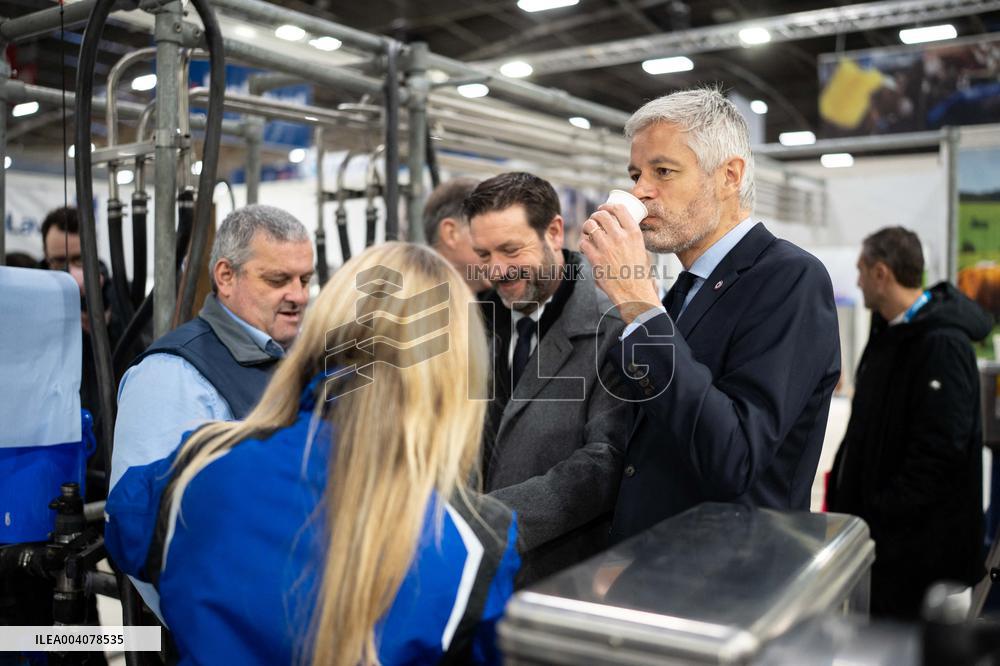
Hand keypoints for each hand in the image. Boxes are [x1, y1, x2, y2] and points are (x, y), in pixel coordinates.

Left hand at [580, 203, 660, 323]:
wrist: (634, 293)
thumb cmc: (639, 274)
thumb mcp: (641, 250)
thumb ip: (630, 239)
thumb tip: (618, 229)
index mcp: (634, 233)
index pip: (619, 209)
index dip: (608, 206)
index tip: (604, 208)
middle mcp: (620, 237)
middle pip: (602, 215)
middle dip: (595, 215)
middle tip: (594, 220)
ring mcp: (607, 247)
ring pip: (590, 226)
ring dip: (586, 227)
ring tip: (587, 231)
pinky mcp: (596, 259)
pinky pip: (583, 243)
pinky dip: (583, 242)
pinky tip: (585, 246)